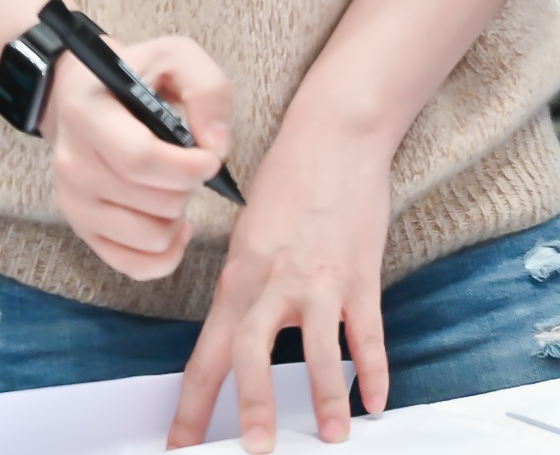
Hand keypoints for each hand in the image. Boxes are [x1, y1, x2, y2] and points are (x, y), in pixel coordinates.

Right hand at [44, 37, 229, 281]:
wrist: (83, 96)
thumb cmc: (137, 76)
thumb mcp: (175, 56)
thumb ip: (208, 89)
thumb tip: (216, 146)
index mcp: (88, 112)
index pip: (139, 159)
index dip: (187, 166)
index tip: (211, 158)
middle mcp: (72, 163)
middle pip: (152, 201)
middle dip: (189, 185)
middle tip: (190, 162)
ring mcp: (73, 202)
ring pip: (150, 237)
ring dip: (179, 215)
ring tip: (177, 186)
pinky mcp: (83, 230)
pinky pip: (136, 265)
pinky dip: (167, 251)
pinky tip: (174, 223)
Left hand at [170, 113, 397, 451]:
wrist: (333, 135)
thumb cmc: (289, 181)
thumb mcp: (249, 237)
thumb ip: (246, 290)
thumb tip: (238, 340)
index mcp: (238, 279)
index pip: (206, 355)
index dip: (191, 408)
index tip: (182, 447)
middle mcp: (273, 282)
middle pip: (252, 353)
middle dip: (254, 406)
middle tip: (258, 451)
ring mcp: (319, 279)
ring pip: (319, 347)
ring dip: (326, 396)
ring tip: (331, 436)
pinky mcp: (360, 272)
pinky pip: (367, 330)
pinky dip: (374, 368)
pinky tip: (377, 399)